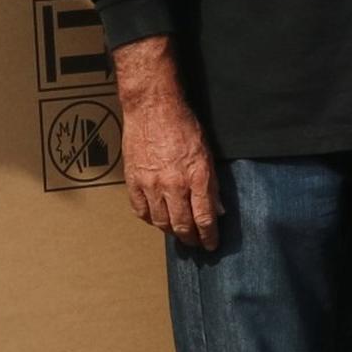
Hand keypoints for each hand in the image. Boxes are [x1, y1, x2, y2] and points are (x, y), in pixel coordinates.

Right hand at [113, 43, 219, 244]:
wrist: (152, 108)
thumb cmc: (183, 126)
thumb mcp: (206, 152)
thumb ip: (211, 183)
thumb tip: (218, 209)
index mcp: (195, 176)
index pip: (204, 218)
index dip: (209, 236)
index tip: (211, 244)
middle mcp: (173, 184)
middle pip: (181, 225)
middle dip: (190, 239)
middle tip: (195, 243)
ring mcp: (150, 184)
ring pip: (160, 222)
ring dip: (171, 231)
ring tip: (177, 232)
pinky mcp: (133, 181)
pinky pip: (140, 210)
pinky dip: (149, 219)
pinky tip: (156, 218)